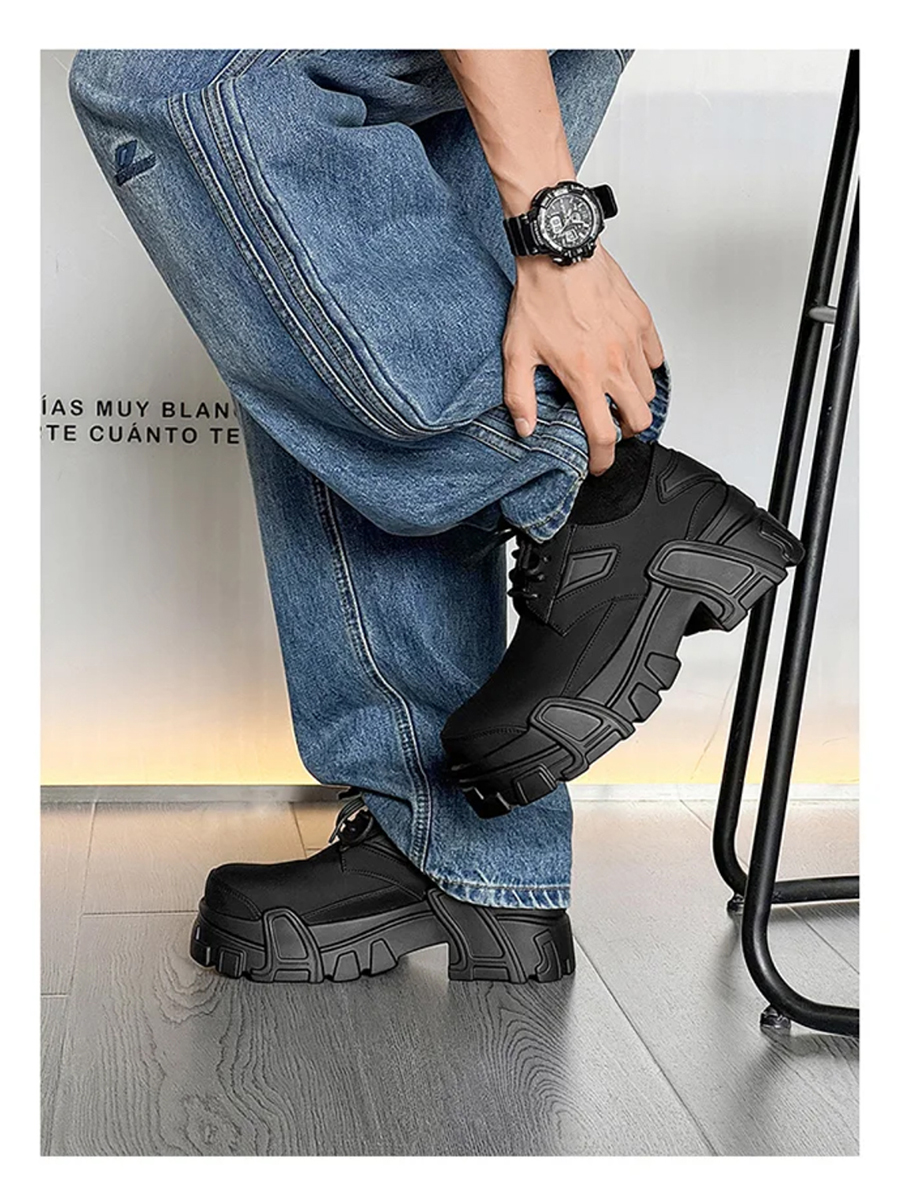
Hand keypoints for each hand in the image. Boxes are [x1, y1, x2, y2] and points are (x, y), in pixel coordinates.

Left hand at [502, 245, 664, 472]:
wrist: (559, 251)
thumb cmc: (539, 297)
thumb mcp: (516, 351)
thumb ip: (519, 396)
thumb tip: (526, 428)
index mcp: (584, 376)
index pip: (603, 434)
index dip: (603, 459)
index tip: (599, 464)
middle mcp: (614, 363)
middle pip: (639, 418)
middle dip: (626, 431)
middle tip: (610, 426)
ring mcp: (633, 341)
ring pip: (650, 390)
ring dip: (635, 400)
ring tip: (616, 395)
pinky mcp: (642, 321)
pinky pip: (656, 358)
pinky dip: (646, 369)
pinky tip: (628, 365)